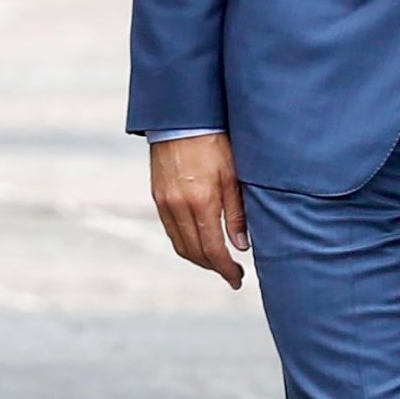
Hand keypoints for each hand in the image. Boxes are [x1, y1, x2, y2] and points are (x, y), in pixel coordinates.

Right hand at [150, 133, 248, 289]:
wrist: (183, 119)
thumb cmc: (216, 141)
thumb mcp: (235, 175)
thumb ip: (238, 212)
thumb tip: (242, 245)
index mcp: (202, 202)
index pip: (213, 250)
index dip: (226, 269)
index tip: (238, 279)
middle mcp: (179, 206)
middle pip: (194, 252)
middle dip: (214, 267)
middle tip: (232, 275)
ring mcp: (165, 202)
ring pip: (180, 244)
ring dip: (198, 258)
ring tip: (218, 262)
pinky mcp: (158, 196)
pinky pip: (170, 229)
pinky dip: (185, 242)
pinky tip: (199, 242)